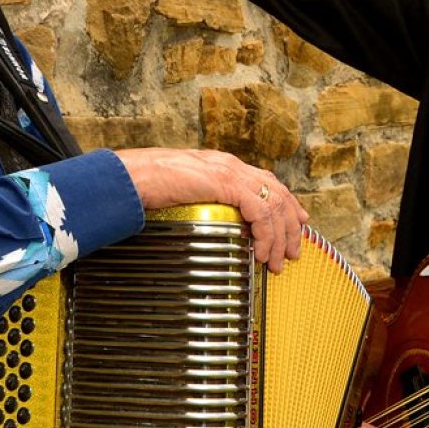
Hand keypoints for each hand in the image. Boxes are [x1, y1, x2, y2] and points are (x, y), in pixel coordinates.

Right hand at [112, 147, 305, 272]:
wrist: (131, 177)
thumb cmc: (148, 186)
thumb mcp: (184, 193)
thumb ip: (203, 201)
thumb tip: (212, 223)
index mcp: (224, 166)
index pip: (267, 182)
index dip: (287, 203)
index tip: (297, 224)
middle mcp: (232, 166)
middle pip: (278, 194)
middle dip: (290, 226)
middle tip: (293, 252)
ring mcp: (231, 172)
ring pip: (275, 204)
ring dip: (280, 236)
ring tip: (277, 261)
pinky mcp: (226, 183)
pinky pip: (260, 211)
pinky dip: (266, 234)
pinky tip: (262, 252)